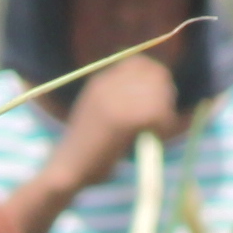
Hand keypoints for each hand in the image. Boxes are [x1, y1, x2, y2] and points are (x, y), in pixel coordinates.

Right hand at [62, 48, 188, 171]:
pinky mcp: (122, 119)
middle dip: (165, 95)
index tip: (159, 99)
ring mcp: (114, 100)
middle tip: (162, 119)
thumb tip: (158, 93)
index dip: (155, 78)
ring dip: (166, 112)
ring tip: (158, 131)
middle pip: (155, 73)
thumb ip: (123, 102)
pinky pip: (158, 113)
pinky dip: (164, 125)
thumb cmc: (86, 152)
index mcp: (100, 81)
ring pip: (159, 93)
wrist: (66, 170)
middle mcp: (107, 84)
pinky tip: (156, 137)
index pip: (139, 62)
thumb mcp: (100, 116)